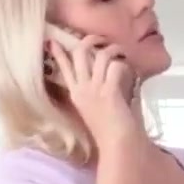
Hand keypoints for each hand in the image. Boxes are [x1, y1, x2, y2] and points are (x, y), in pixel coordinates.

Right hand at [49, 35, 141, 149]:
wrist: (117, 143)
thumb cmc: (108, 131)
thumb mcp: (93, 109)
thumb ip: (93, 93)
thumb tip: (103, 75)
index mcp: (75, 95)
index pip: (63, 68)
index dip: (58, 53)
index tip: (52, 41)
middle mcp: (82, 89)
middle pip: (79, 54)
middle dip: (90, 41)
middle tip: (101, 39)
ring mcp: (95, 89)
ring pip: (100, 56)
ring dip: (113, 50)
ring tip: (120, 51)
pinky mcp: (110, 91)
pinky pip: (116, 67)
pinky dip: (124, 64)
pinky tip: (130, 68)